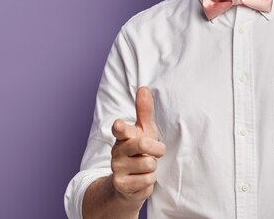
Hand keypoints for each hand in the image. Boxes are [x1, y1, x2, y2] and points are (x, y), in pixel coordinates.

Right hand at [110, 86, 165, 203]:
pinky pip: (148, 181)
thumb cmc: (140, 151)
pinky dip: (149, 181)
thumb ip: (144, 111)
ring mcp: (117, 168)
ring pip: (149, 165)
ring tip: (145, 167)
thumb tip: (143, 87)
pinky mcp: (121, 185)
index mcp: (122, 136)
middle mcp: (116, 151)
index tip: (119, 124)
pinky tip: (141, 180)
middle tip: (154, 152)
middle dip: (157, 149)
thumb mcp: (144, 130)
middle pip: (144, 145)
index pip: (120, 129)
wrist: (128, 183)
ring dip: (153, 168)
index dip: (121, 127)